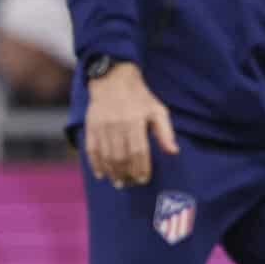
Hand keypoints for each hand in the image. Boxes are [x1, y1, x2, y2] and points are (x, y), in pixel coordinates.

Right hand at [83, 63, 178, 187]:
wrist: (113, 80)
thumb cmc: (140, 98)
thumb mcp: (158, 111)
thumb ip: (165, 132)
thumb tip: (174, 152)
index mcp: (136, 121)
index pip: (139, 151)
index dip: (141, 168)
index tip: (143, 179)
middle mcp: (118, 124)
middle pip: (121, 156)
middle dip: (126, 173)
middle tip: (130, 184)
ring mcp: (102, 126)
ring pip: (106, 155)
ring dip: (112, 172)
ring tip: (118, 182)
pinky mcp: (91, 126)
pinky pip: (91, 149)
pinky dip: (95, 164)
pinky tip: (101, 174)